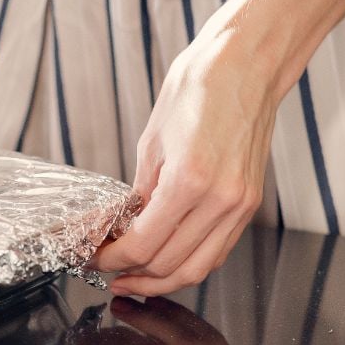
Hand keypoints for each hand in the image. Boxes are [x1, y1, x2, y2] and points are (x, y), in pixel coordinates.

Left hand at [92, 0, 293, 295]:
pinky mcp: (250, 202)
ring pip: (198, 268)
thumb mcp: (152, 140)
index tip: (94, 257)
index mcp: (189, 181)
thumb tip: (126, 226)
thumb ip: (141, 191)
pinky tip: (166, 259)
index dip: (112, 259)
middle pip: (169, 265)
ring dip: (161, 280)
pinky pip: (218, 250)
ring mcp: (240, 205)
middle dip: (132, 273)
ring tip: (134, 277)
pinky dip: (190, 262)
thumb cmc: (199, 88)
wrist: (246, 65)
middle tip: (106, 269)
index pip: (142, 245)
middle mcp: (220, 200)